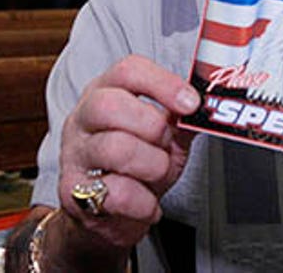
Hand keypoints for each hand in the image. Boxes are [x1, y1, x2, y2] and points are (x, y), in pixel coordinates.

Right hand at [57, 55, 200, 251]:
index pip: (128, 71)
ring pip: (116, 148)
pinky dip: (144, 202)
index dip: (163, 83)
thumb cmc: (136, 165)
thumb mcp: (164, 136)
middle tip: (166, 145)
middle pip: (110, 104)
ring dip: (152, 165)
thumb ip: (182, 119)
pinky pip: (117, 192)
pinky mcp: (72, 191)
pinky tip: (146, 202)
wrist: (109, 212)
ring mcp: (74, 153)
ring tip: (156, 175)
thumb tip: (211, 107)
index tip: (190, 103)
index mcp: (106, 92)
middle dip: (152, 127)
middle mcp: (83, 117)